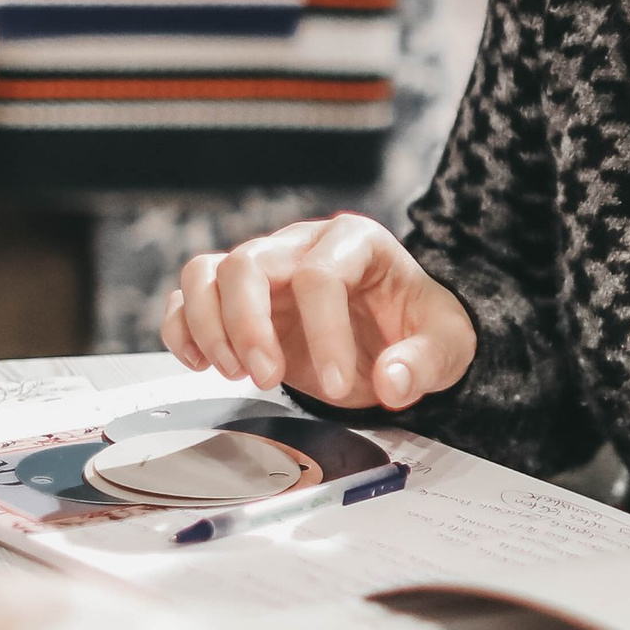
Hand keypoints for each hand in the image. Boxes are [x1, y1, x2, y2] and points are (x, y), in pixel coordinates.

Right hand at [162, 215, 477, 411]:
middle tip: (267, 379)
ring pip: (207, 272)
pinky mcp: (237, 295)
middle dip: (249, 327)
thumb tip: (394, 381)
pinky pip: (189, 294)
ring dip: (209, 327)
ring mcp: (265, 265)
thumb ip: (425, 362)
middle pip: (249, 263)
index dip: (325, 335)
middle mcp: (302, 245)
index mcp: (357, 243)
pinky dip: (183, 328)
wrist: (397, 332)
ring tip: (235, 374)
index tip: (337, 386)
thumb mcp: (446, 345)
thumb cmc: (417, 328)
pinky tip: (201, 364)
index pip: (322, 276)